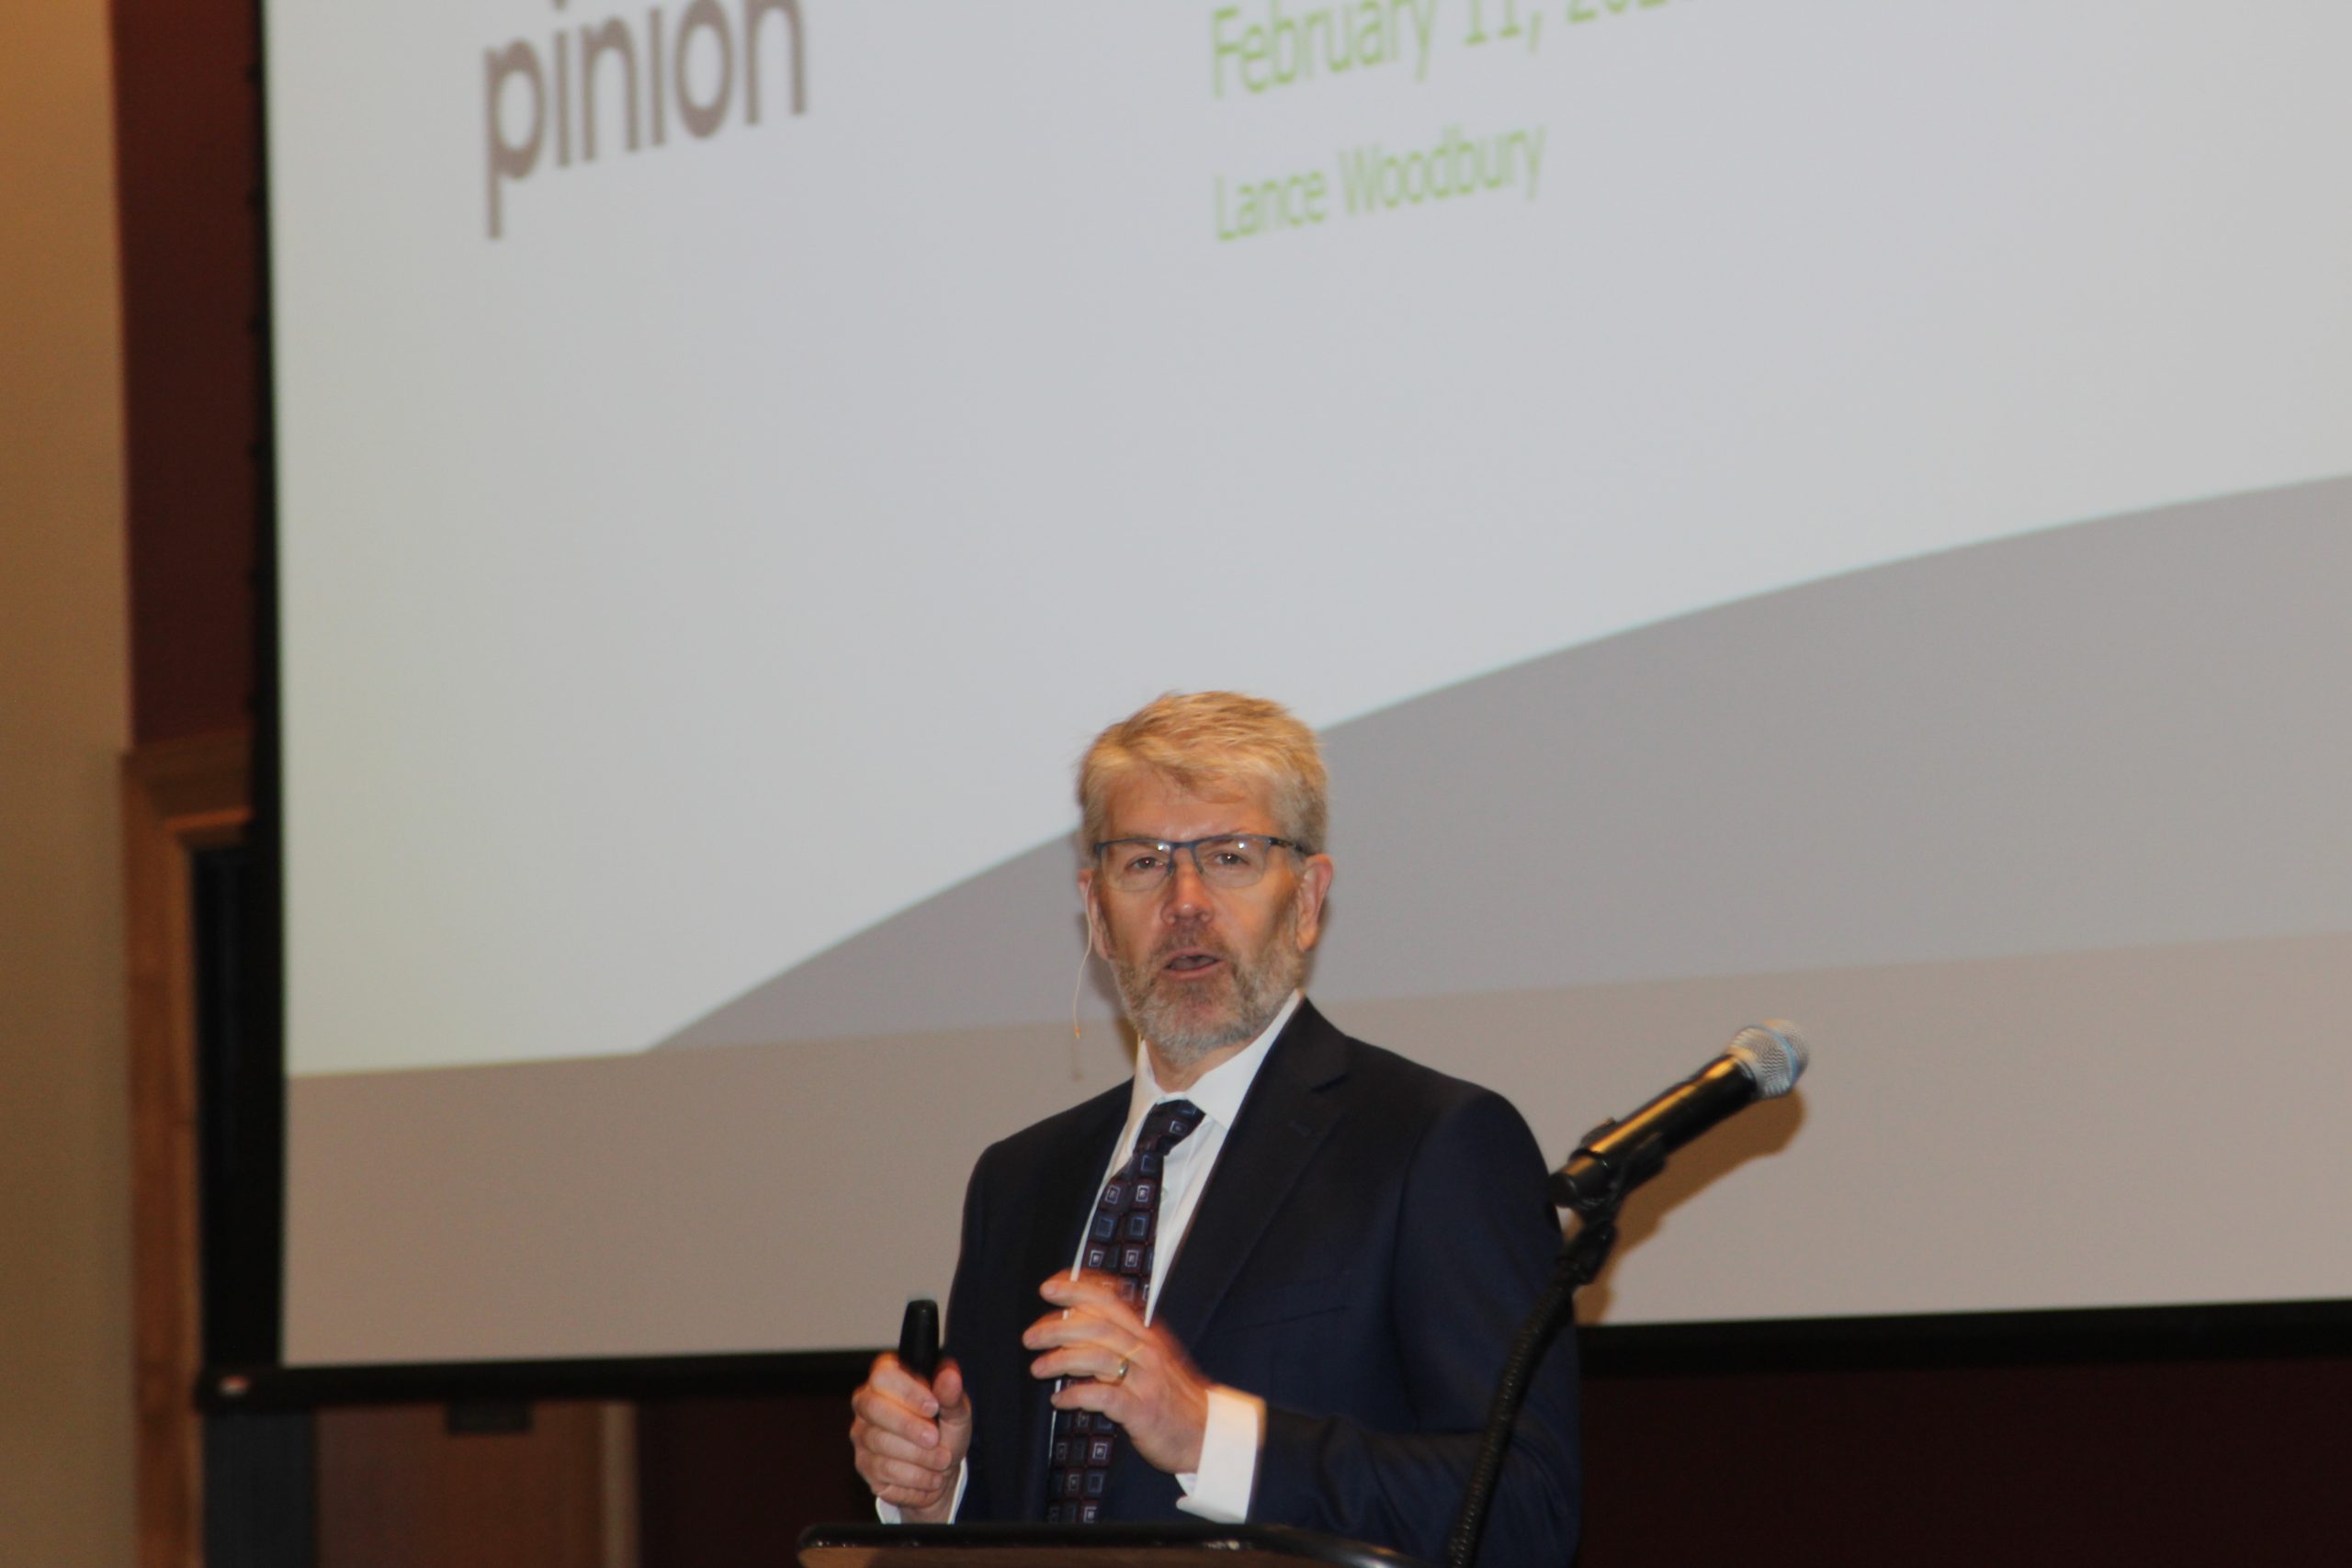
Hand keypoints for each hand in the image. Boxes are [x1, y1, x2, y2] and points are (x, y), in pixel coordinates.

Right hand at [849, 1352, 971, 1520]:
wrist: (941, 1469)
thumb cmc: (945, 1431)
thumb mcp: (956, 1411)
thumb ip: (952, 1395)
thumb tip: (950, 1375)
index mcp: (889, 1380)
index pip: (883, 1375)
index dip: (907, 1391)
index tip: (933, 1407)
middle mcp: (867, 1403)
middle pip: (874, 1407)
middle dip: (908, 1426)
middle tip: (935, 1439)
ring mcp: (861, 1435)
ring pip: (880, 1442)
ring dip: (918, 1456)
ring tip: (942, 1460)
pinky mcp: (863, 1465)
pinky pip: (883, 1470)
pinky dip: (914, 1476)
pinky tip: (930, 1476)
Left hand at [1024, 1271, 1211, 1475]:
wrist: (1205, 1433)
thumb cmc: (1170, 1395)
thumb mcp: (1150, 1357)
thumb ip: (1120, 1338)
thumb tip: (1077, 1319)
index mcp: (1147, 1334)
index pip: (1110, 1300)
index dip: (1077, 1290)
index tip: (1049, 1288)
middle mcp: (1147, 1351)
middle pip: (1097, 1327)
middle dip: (1057, 1327)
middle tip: (1031, 1337)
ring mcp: (1145, 1381)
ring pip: (1098, 1358)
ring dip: (1061, 1360)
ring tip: (1038, 1368)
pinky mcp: (1142, 1411)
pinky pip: (1104, 1397)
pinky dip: (1077, 1396)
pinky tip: (1060, 1399)